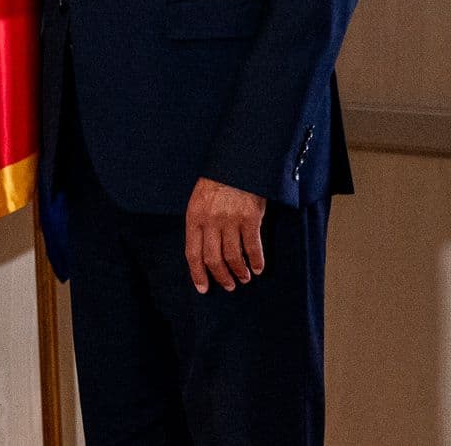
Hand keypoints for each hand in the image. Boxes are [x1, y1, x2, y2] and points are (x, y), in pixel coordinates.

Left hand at [184, 178, 266, 293]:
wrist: (238, 162)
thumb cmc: (218, 182)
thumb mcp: (199, 200)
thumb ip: (199, 224)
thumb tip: (202, 254)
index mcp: (194, 217)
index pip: (193, 254)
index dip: (198, 274)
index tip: (203, 288)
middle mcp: (210, 221)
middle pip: (213, 259)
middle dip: (221, 277)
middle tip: (228, 285)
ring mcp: (230, 220)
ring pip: (233, 256)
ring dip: (239, 272)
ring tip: (244, 278)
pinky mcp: (250, 218)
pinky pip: (253, 247)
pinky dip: (256, 261)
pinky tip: (258, 268)